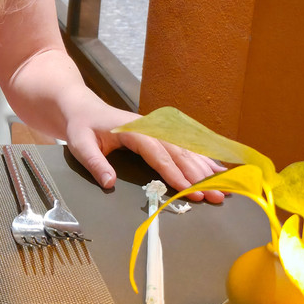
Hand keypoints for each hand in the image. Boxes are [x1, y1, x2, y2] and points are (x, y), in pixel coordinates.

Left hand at [64, 107, 225, 202]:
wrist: (81, 107)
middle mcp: (150, 127)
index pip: (158, 152)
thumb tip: (109, 183)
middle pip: (179, 152)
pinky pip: (184, 146)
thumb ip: (94, 162)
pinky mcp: (159, 134)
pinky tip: (218, 170)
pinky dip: (202, 159)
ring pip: (186, 149)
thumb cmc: (81, 126)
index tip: (189, 189)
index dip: (174, 171)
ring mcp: (156, 130)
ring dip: (205, 169)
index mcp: (133, 129)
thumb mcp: (80, 144)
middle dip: (198, 175)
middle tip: (215, 195)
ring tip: (223, 188)